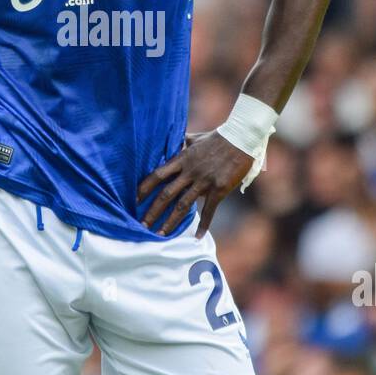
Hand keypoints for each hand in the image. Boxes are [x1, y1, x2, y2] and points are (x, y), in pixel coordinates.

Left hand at [137, 131, 252, 237]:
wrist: (241, 138)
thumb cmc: (218, 137)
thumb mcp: (195, 137)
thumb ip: (181, 141)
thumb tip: (171, 140)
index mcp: (182, 159)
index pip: (157, 175)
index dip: (144, 188)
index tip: (134, 200)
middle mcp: (190, 171)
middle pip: (166, 194)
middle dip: (152, 211)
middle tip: (141, 225)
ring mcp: (204, 181)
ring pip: (183, 205)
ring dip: (170, 221)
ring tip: (160, 234)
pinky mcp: (219, 188)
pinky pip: (209, 210)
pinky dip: (204, 225)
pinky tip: (198, 237)